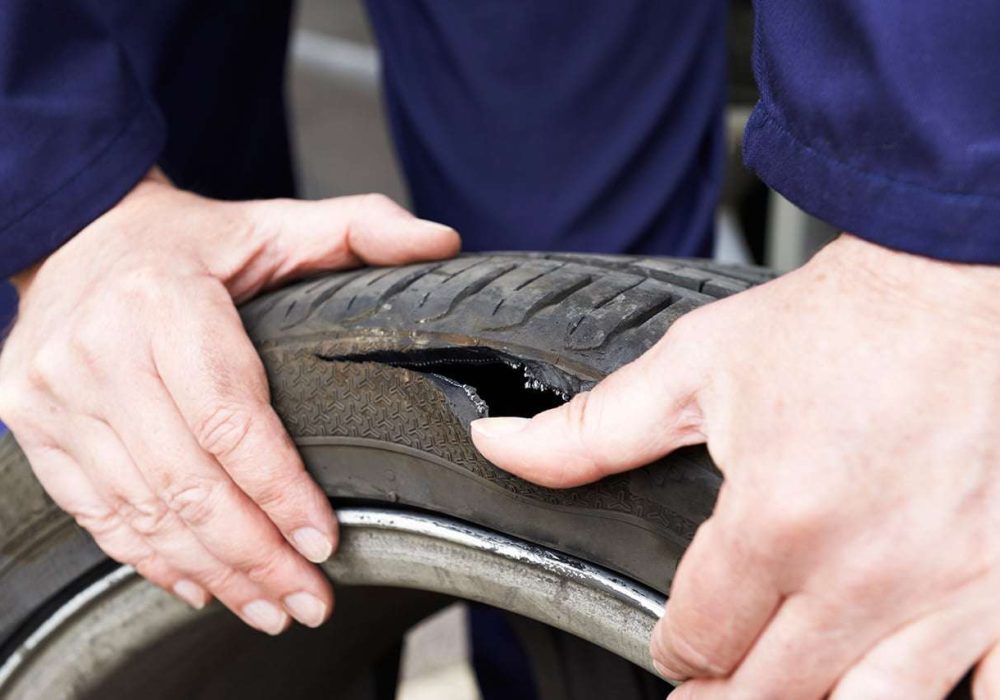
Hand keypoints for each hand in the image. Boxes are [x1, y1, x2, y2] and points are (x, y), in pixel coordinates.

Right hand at [0, 171, 459, 632]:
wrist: (75, 233)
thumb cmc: (189, 242)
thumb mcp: (275, 223)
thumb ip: (362, 228)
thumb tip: (444, 241)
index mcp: (163, 302)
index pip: (231, 420)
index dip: (281, 491)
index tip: (325, 542)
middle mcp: (97, 351)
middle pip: (188, 482)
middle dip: (256, 555)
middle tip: (308, 599)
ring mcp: (53, 394)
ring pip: (143, 510)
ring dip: (211, 570)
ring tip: (268, 607)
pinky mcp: (31, 425)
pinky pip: (94, 511)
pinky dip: (150, 558)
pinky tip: (200, 584)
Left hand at [472, 235, 999, 697]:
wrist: (952, 279)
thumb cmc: (836, 321)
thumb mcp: (694, 367)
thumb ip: (590, 430)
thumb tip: (501, 444)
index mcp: (775, 521)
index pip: (700, 638)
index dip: (672, 650)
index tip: (672, 643)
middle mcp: (863, 573)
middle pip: (772, 693)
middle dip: (722, 697)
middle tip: (704, 693)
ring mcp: (949, 591)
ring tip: (778, 693)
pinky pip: (989, 693)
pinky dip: (947, 698)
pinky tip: (902, 686)